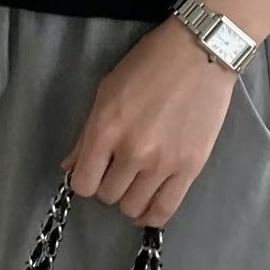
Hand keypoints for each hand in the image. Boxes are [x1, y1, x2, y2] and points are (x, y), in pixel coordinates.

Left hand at [60, 18, 238, 226]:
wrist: (200, 53)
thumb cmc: (149, 64)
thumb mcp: (107, 91)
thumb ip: (87, 134)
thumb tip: (70, 166)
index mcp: (106, 128)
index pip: (83, 183)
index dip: (84, 180)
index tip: (92, 171)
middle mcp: (132, 151)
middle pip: (108, 196)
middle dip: (108, 185)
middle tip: (117, 169)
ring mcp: (163, 163)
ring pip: (133, 207)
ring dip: (129, 198)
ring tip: (135, 183)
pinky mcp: (191, 168)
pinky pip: (164, 210)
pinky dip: (151, 215)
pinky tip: (147, 207)